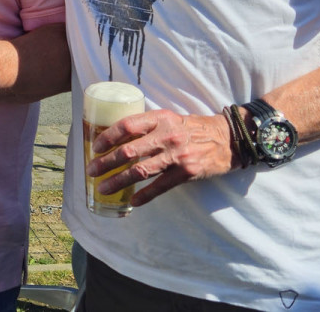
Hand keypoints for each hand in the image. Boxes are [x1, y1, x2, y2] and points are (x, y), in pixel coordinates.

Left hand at [88, 109, 239, 205]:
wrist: (228, 139)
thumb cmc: (193, 129)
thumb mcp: (170, 119)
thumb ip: (148, 126)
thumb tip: (117, 138)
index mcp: (160, 118)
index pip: (127, 125)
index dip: (108, 137)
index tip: (95, 147)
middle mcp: (167, 135)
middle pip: (129, 151)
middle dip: (106, 163)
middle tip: (91, 171)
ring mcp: (177, 155)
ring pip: (140, 170)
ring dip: (119, 181)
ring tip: (104, 188)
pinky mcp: (186, 172)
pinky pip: (160, 186)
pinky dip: (145, 195)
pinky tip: (132, 201)